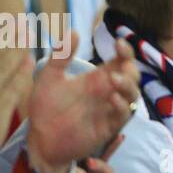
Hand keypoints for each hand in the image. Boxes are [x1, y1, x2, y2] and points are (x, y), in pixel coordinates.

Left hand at [27, 34, 137, 172]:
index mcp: (99, 78)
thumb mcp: (49, 79)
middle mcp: (108, 92)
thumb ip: (61, 56)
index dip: (125, 50)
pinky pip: (124, 114)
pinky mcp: (110, 126)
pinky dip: (121, 105)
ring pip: (133, 93)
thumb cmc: (45, 109)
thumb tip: (74, 31)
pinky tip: (111, 99)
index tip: (118, 42)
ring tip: (113, 80)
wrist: (40, 142)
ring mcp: (110, 109)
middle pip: (133, 75)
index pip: (121, 60)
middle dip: (130, 68)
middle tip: (120, 63)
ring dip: (128, 85)